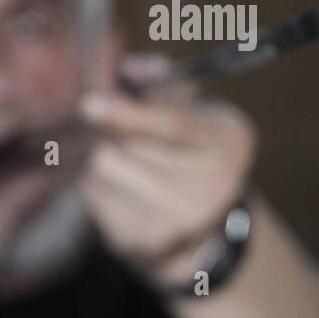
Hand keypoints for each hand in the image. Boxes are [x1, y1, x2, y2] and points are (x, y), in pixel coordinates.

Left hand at [77, 54, 256, 288]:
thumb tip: (122, 73)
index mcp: (228, 142)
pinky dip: (97, 182)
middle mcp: (211, 188)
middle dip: (108, 127)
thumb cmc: (192, 148)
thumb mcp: (195, 108)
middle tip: (103, 117)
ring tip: (122, 154)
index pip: (174, 126)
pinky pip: (93, 198)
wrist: (207, 226)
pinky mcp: (138, 245)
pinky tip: (121, 184)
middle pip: (127, 148)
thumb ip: (160, 82)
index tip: (90, 102)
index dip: (130, 113)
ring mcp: (175, 224)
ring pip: (102, 171)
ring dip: (99, 153)